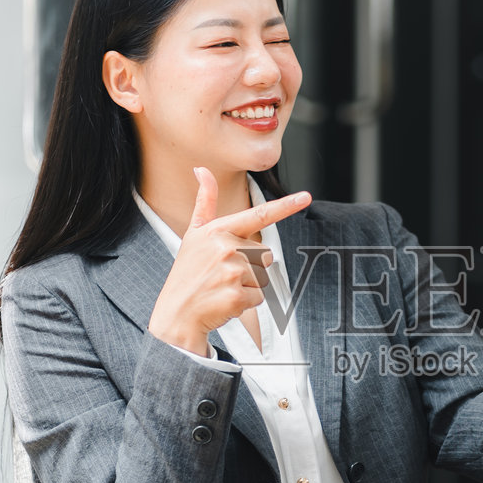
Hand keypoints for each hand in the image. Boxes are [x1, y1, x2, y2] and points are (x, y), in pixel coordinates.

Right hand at [148, 167, 310, 355]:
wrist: (177, 313)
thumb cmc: (188, 273)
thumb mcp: (193, 234)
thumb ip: (204, 202)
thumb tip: (201, 169)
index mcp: (218, 231)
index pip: (258, 215)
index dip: (285, 206)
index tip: (306, 197)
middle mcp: (226, 248)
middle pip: (265, 255)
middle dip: (251, 267)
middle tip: (223, 274)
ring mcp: (232, 273)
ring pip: (263, 277)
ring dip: (248, 286)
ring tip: (223, 287)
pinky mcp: (237, 296)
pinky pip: (259, 298)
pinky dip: (246, 303)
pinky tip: (225, 301)